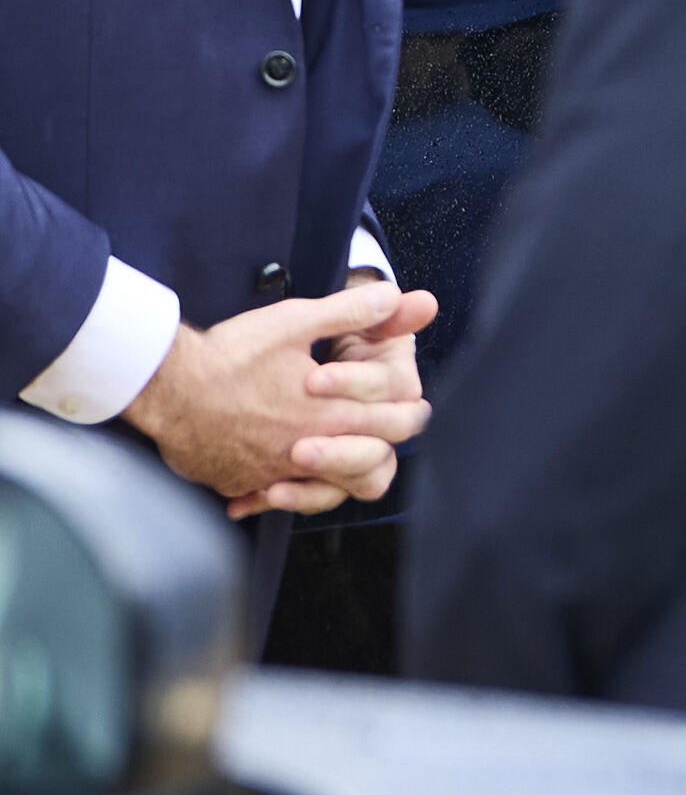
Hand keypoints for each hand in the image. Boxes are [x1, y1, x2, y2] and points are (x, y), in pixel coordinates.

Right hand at [122, 280, 438, 517]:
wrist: (164, 387)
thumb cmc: (228, 355)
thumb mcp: (294, 322)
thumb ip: (350, 313)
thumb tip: (394, 295)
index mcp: (330, 414)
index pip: (394, 425)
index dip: (410, 414)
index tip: (413, 409)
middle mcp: (308, 452)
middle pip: (371, 465)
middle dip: (384, 447)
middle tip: (387, 435)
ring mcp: (271, 473)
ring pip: (328, 493)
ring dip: (339, 476)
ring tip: (341, 461)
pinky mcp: (238, 483)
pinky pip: (271, 498)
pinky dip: (281, 491)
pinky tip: (277, 481)